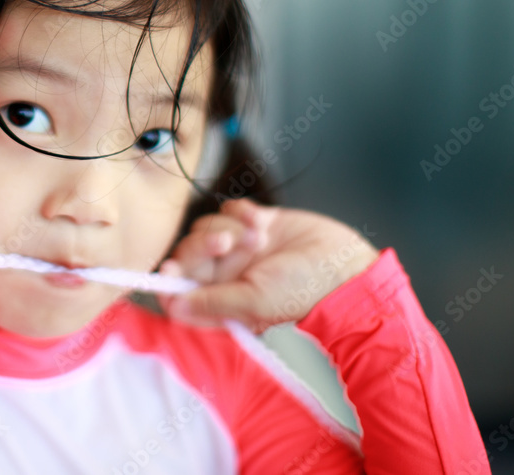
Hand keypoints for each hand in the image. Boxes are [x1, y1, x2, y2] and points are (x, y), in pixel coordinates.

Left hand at [157, 198, 378, 331]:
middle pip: (188, 252)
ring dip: (229, 227)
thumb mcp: (255, 301)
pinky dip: (242, 212)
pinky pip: (229, 208)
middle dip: (203, 245)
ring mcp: (238, 247)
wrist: (345, 265)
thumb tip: (173, 305)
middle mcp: (225, 274)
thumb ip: (212, 302)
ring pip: (206, 225)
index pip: (178, 291)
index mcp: (220, 300)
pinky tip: (262, 223)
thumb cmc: (305, 291)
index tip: (171, 267)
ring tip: (258, 239)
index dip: (169, 279)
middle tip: (226, 245)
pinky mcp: (253, 222)